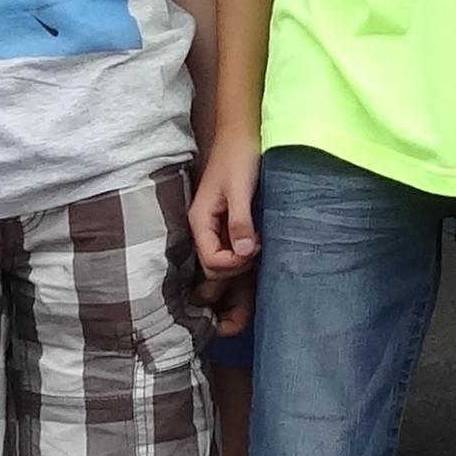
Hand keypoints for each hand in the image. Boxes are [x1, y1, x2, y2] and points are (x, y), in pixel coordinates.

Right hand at [196, 131, 263, 330]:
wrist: (243, 132)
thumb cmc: (239, 155)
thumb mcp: (240, 188)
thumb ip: (240, 220)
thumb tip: (245, 253)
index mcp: (201, 223)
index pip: (211, 261)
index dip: (232, 266)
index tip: (254, 252)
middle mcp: (206, 232)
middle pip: (212, 274)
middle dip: (225, 294)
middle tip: (240, 311)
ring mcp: (219, 232)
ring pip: (222, 271)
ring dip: (231, 293)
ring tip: (238, 323)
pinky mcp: (234, 228)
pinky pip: (234, 258)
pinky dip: (241, 274)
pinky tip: (251, 286)